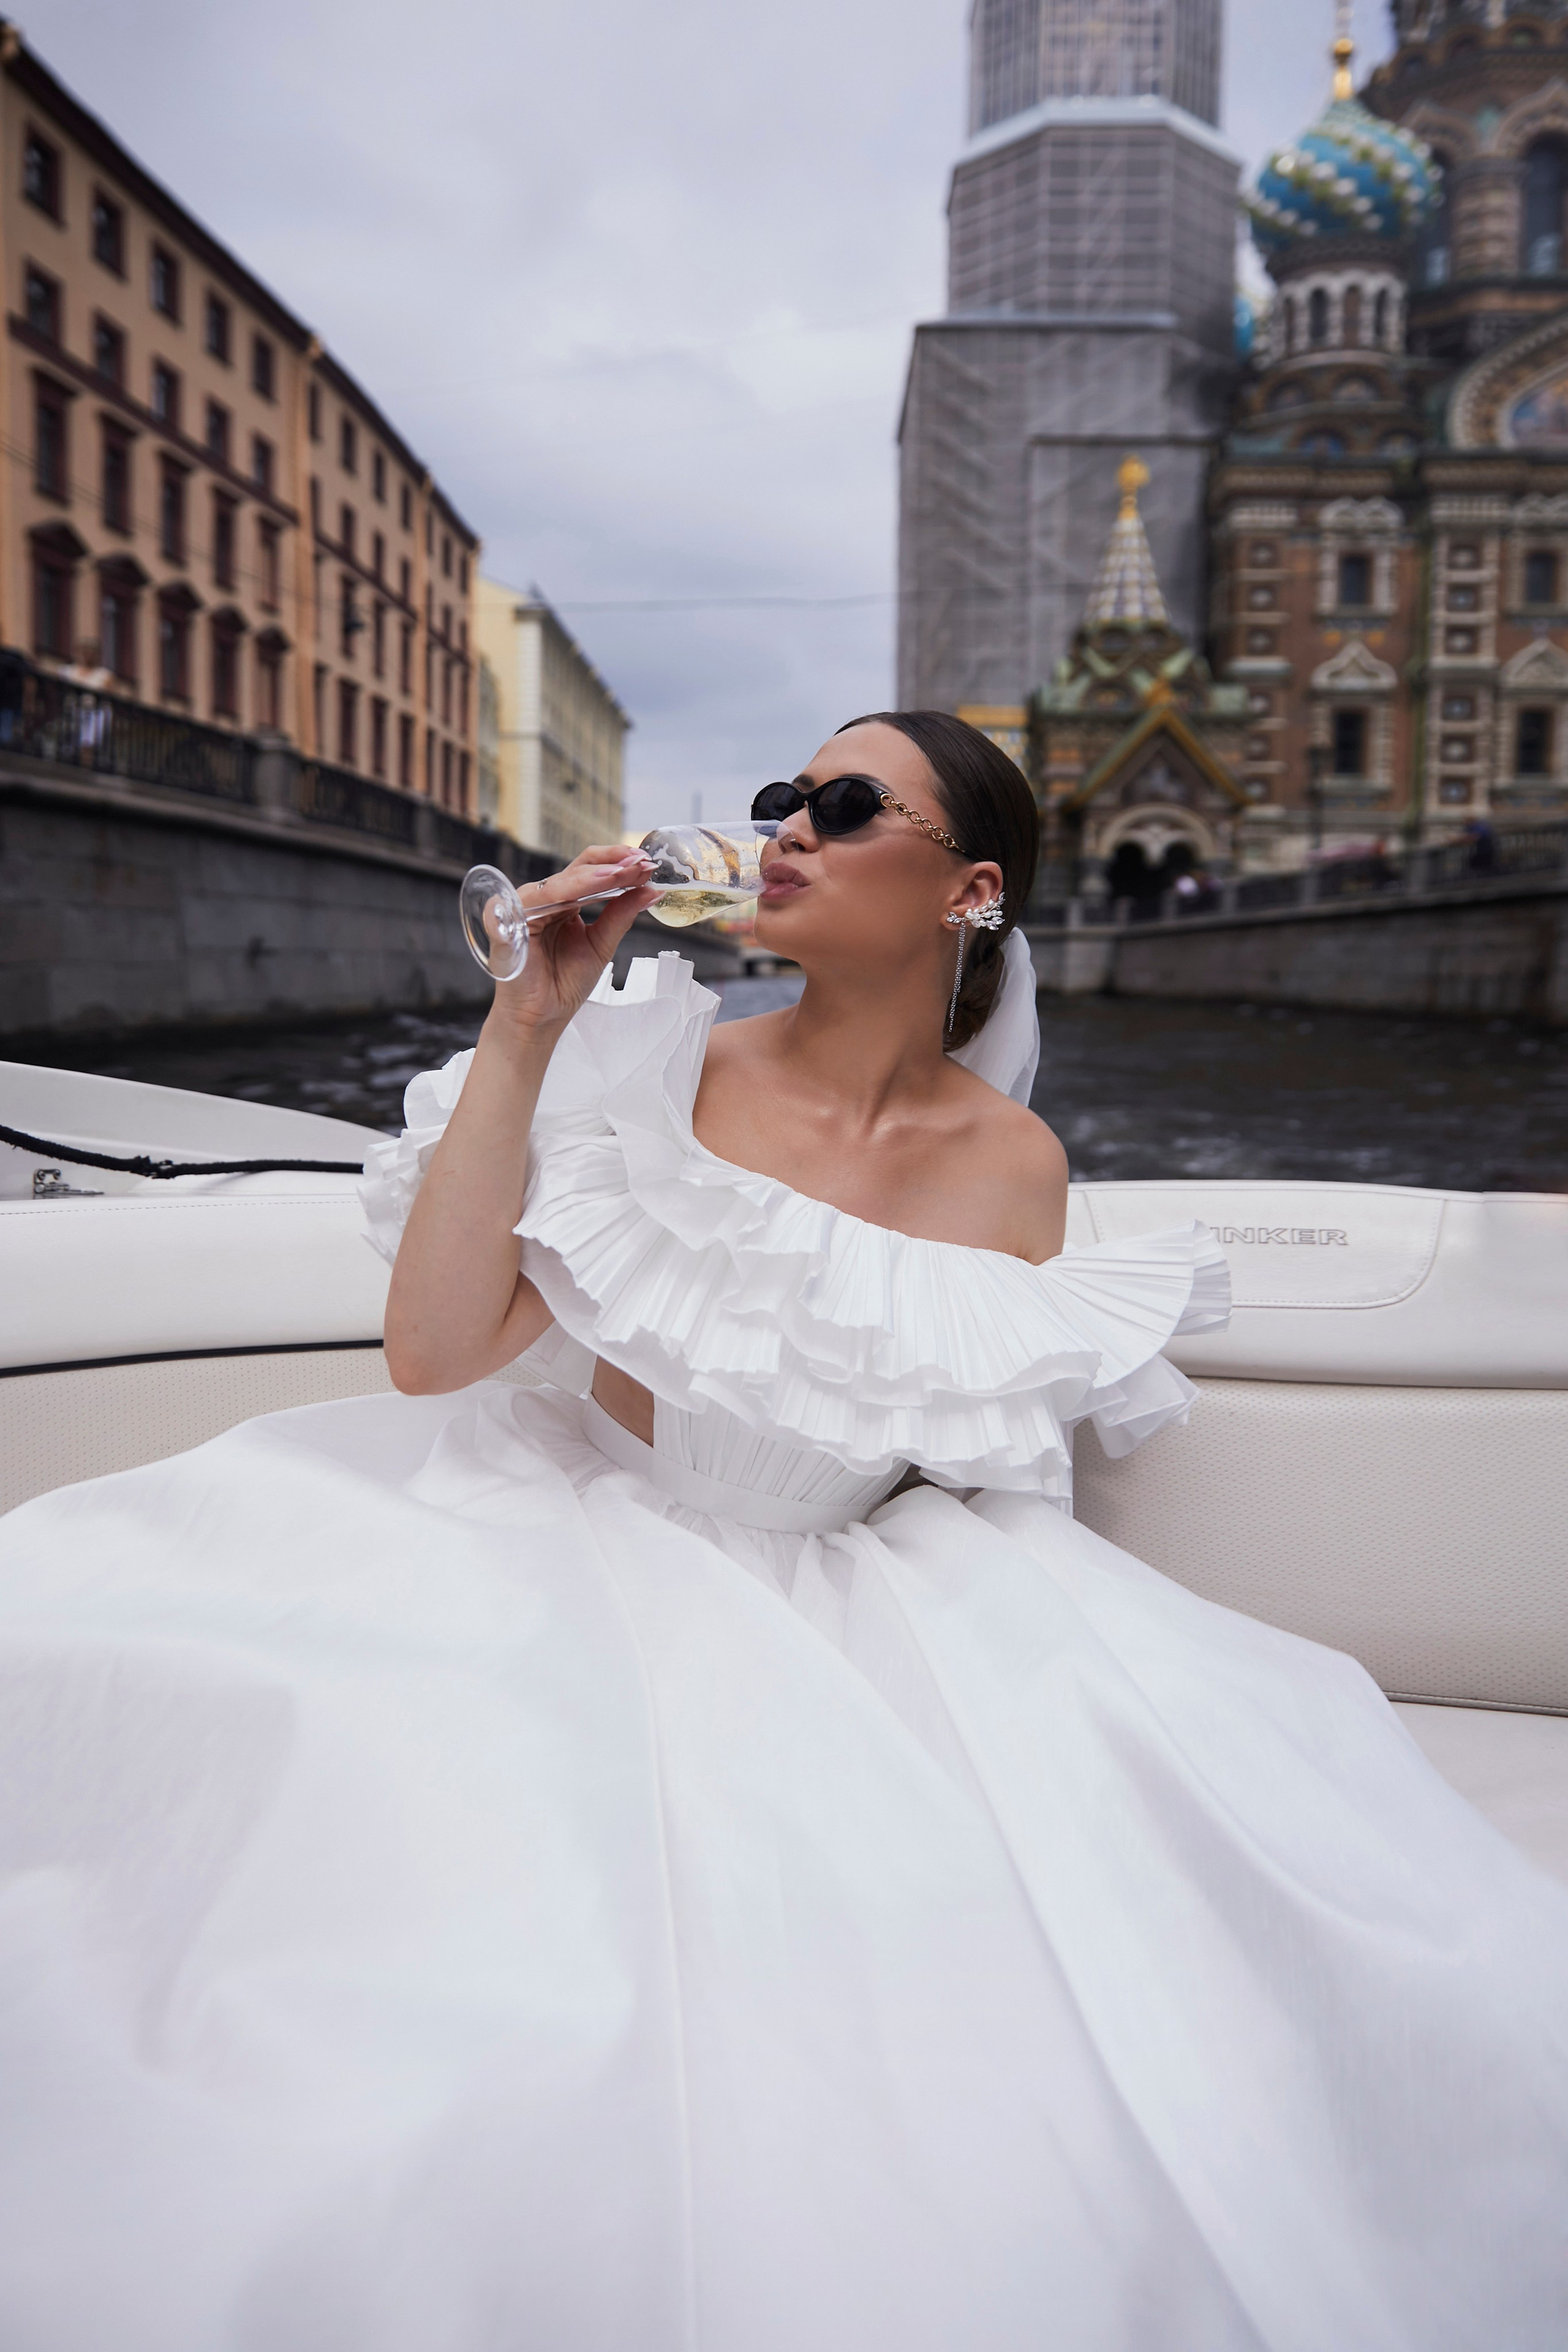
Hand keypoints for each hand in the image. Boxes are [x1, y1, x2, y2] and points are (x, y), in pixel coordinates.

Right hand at [484, 843, 656, 1039]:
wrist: (541, 1017)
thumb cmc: (564, 982)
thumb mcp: (601, 945)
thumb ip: (621, 915)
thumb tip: (650, 890)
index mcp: (566, 900)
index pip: (592, 870)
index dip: (619, 863)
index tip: (648, 862)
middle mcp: (545, 899)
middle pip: (578, 869)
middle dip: (612, 864)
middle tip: (641, 863)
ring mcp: (525, 908)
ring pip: (559, 883)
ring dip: (592, 877)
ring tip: (621, 874)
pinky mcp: (508, 924)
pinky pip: (530, 903)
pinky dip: (553, 896)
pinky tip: (576, 891)